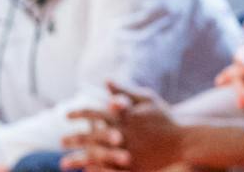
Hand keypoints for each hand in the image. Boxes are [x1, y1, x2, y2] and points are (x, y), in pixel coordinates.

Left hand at [65, 82, 184, 170]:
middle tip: (60, 142)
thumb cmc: (164, 119)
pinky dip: (94, 171)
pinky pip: (107, 171)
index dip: (78, 113)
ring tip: (64, 163)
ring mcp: (126, 152)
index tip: (65, 116)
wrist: (182, 143)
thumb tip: (106, 80)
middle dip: (73, 139)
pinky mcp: (131, 167)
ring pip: (95, 157)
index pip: (93, 112)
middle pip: (90, 136)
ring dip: (78, 160)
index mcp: (123, 116)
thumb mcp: (146, 100)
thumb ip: (124, 91)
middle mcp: (122, 133)